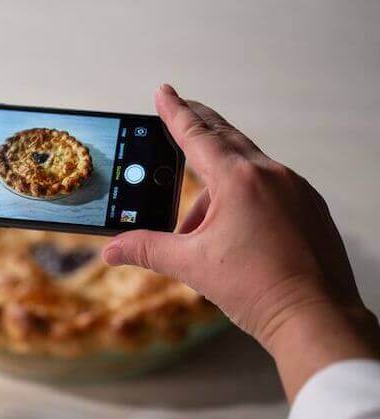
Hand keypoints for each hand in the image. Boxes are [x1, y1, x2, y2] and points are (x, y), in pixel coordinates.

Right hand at [103, 84, 377, 398]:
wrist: (315, 319)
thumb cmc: (259, 289)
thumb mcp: (192, 266)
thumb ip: (147, 250)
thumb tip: (111, 250)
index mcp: (240, 181)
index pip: (197, 136)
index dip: (174, 112)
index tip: (164, 92)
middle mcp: (272, 176)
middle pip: (226, 138)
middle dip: (199, 126)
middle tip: (179, 112)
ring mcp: (296, 190)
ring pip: (247, 169)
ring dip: (216, 185)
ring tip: (196, 229)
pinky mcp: (309, 208)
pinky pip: (269, 189)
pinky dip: (244, 198)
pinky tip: (232, 230)